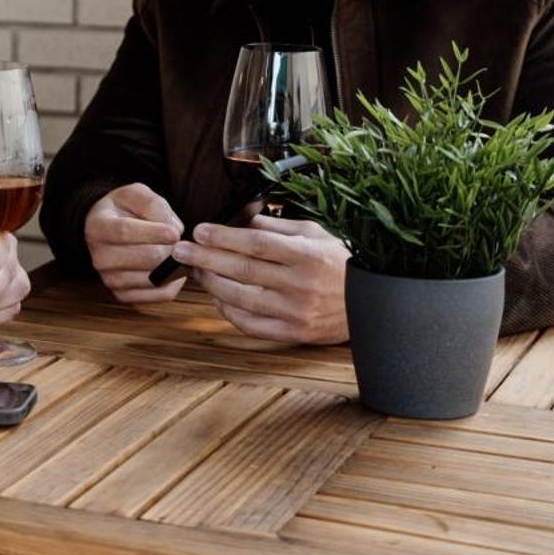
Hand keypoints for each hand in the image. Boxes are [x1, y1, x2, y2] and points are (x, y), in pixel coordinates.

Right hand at [83, 184, 185, 304]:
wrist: (106, 231)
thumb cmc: (123, 210)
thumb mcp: (134, 193)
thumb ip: (153, 204)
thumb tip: (173, 229)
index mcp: (98, 228)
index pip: (125, 232)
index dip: (153, 233)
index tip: (175, 233)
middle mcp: (99, 257)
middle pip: (144, 258)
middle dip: (169, 250)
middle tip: (182, 243)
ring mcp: (110, 279)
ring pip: (154, 279)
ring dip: (174, 267)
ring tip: (179, 254)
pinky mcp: (123, 296)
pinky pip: (159, 295)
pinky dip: (175, 284)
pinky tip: (176, 270)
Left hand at [171, 214, 349, 342]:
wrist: (373, 304)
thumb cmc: (342, 263)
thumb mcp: (317, 235)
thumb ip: (279, 228)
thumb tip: (244, 220)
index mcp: (306, 255)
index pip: (255, 245)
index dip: (223, 237)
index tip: (198, 231)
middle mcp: (299, 285)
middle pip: (241, 270)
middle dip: (205, 258)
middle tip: (180, 250)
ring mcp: (294, 312)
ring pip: (240, 298)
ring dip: (211, 283)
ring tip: (195, 271)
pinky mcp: (292, 334)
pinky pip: (250, 324)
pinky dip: (228, 310)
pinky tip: (217, 296)